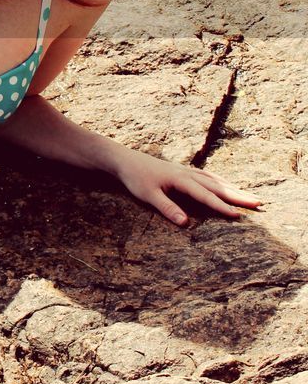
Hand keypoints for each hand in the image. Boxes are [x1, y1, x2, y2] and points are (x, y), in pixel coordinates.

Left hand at [112, 148, 262, 225]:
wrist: (125, 160)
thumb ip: (167, 208)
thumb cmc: (136, 178)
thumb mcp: (148, 195)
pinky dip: (221, 181)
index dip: (222, 206)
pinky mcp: (183, 171)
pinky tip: (227, 185)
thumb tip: (185, 223)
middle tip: (259, 204)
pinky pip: (208, 176)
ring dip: (233, 188)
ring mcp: (187, 171)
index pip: (206, 195)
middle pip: (217, 186)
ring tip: (250, 196)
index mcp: (181, 180)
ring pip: (215, 180)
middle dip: (238, 195)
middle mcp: (188, 174)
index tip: (238, 215)